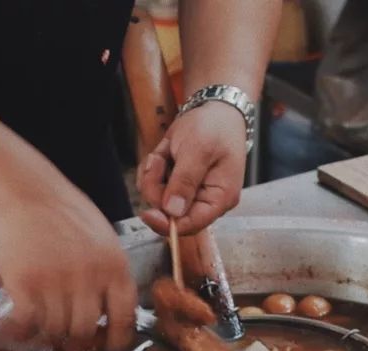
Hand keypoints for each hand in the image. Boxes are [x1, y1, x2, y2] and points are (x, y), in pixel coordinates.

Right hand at [0, 181, 137, 350]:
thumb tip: (109, 313)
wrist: (25, 192)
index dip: (115, 340)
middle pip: (85, 331)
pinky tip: (21, 326)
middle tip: (66, 338)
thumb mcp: (103, 239)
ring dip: (48, 334)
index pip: (124, 318)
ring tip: (42, 325)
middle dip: (76, 340)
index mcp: (115, 267)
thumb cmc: (64, 213)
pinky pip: (28, 324)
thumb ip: (109, 274)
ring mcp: (56, 283)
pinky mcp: (26, 285)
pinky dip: (23, 331)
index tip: (107, 347)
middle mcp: (89, 278)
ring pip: (56, 330)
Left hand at [137, 102, 247, 234]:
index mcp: (219, 198)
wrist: (212, 108)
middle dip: (157, 187)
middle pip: (169, 213)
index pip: (192, 225)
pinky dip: (151, 170)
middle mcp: (204, 201)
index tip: (148, 214)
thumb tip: (173, 212)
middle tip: (160, 161)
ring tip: (166, 153)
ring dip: (153, 175)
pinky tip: (163, 154)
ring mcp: (189, 194)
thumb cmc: (214, 127)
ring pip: (157, 199)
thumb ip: (185, 181)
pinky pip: (153, 187)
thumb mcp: (198, 150)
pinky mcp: (176, 185)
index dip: (168, 224)